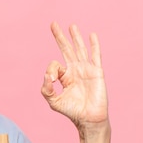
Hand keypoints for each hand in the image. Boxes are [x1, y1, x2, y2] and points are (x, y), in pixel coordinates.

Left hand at [41, 22, 110, 142]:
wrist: (88, 118)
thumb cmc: (72, 111)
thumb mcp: (53, 101)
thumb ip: (46, 89)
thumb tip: (47, 75)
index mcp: (66, 77)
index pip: (55, 65)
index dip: (51, 70)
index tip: (52, 80)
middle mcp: (76, 70)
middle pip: (67, 49)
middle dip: (60, 37)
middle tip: (53, 24)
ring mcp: (87, 69)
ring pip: (80, 49)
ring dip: (75, 37)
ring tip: (71, 25)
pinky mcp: (96, 72)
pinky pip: (95, 55)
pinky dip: (94, 45)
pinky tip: (92, 35)